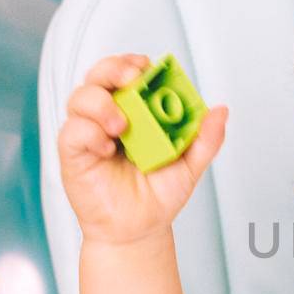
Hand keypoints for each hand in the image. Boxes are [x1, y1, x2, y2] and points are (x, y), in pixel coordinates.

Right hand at [58, 52, 227, 245]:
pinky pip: (72, 131)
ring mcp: (89, 133)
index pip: (126, 72)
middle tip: (132, 80)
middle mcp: (108, 115)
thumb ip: (205, 139)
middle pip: (99, 75)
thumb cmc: (158, 195)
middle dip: (113, 69)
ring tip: (122, 125)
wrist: (139, 231)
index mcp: (134, 110)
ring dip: (101, 103)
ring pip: (80, 97)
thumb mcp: (190, 166)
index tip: (147, 68)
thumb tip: (221, 110)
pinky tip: (107, 148)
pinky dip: (88, 132)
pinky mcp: (74, 153)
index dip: (132, 63)